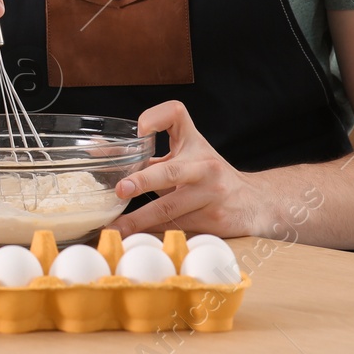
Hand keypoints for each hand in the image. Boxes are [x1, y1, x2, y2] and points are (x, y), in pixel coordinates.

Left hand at [111, 100, 267, 237]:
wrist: (254, 202)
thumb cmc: (209, 175)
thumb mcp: (185, 155)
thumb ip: (148, 154)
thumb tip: (99, 153)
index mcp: (193, 143)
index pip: (176, 115)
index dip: (156, 118)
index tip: (141, 131)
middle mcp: (204, 167)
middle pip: (172, 171)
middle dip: (144, 181)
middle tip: (121, 189)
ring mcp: (210, 195)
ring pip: (171, 209)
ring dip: (141, 220)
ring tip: (116, 228)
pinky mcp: (213, 222)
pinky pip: (178, 228)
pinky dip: (156, 234)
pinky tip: (137, 239)